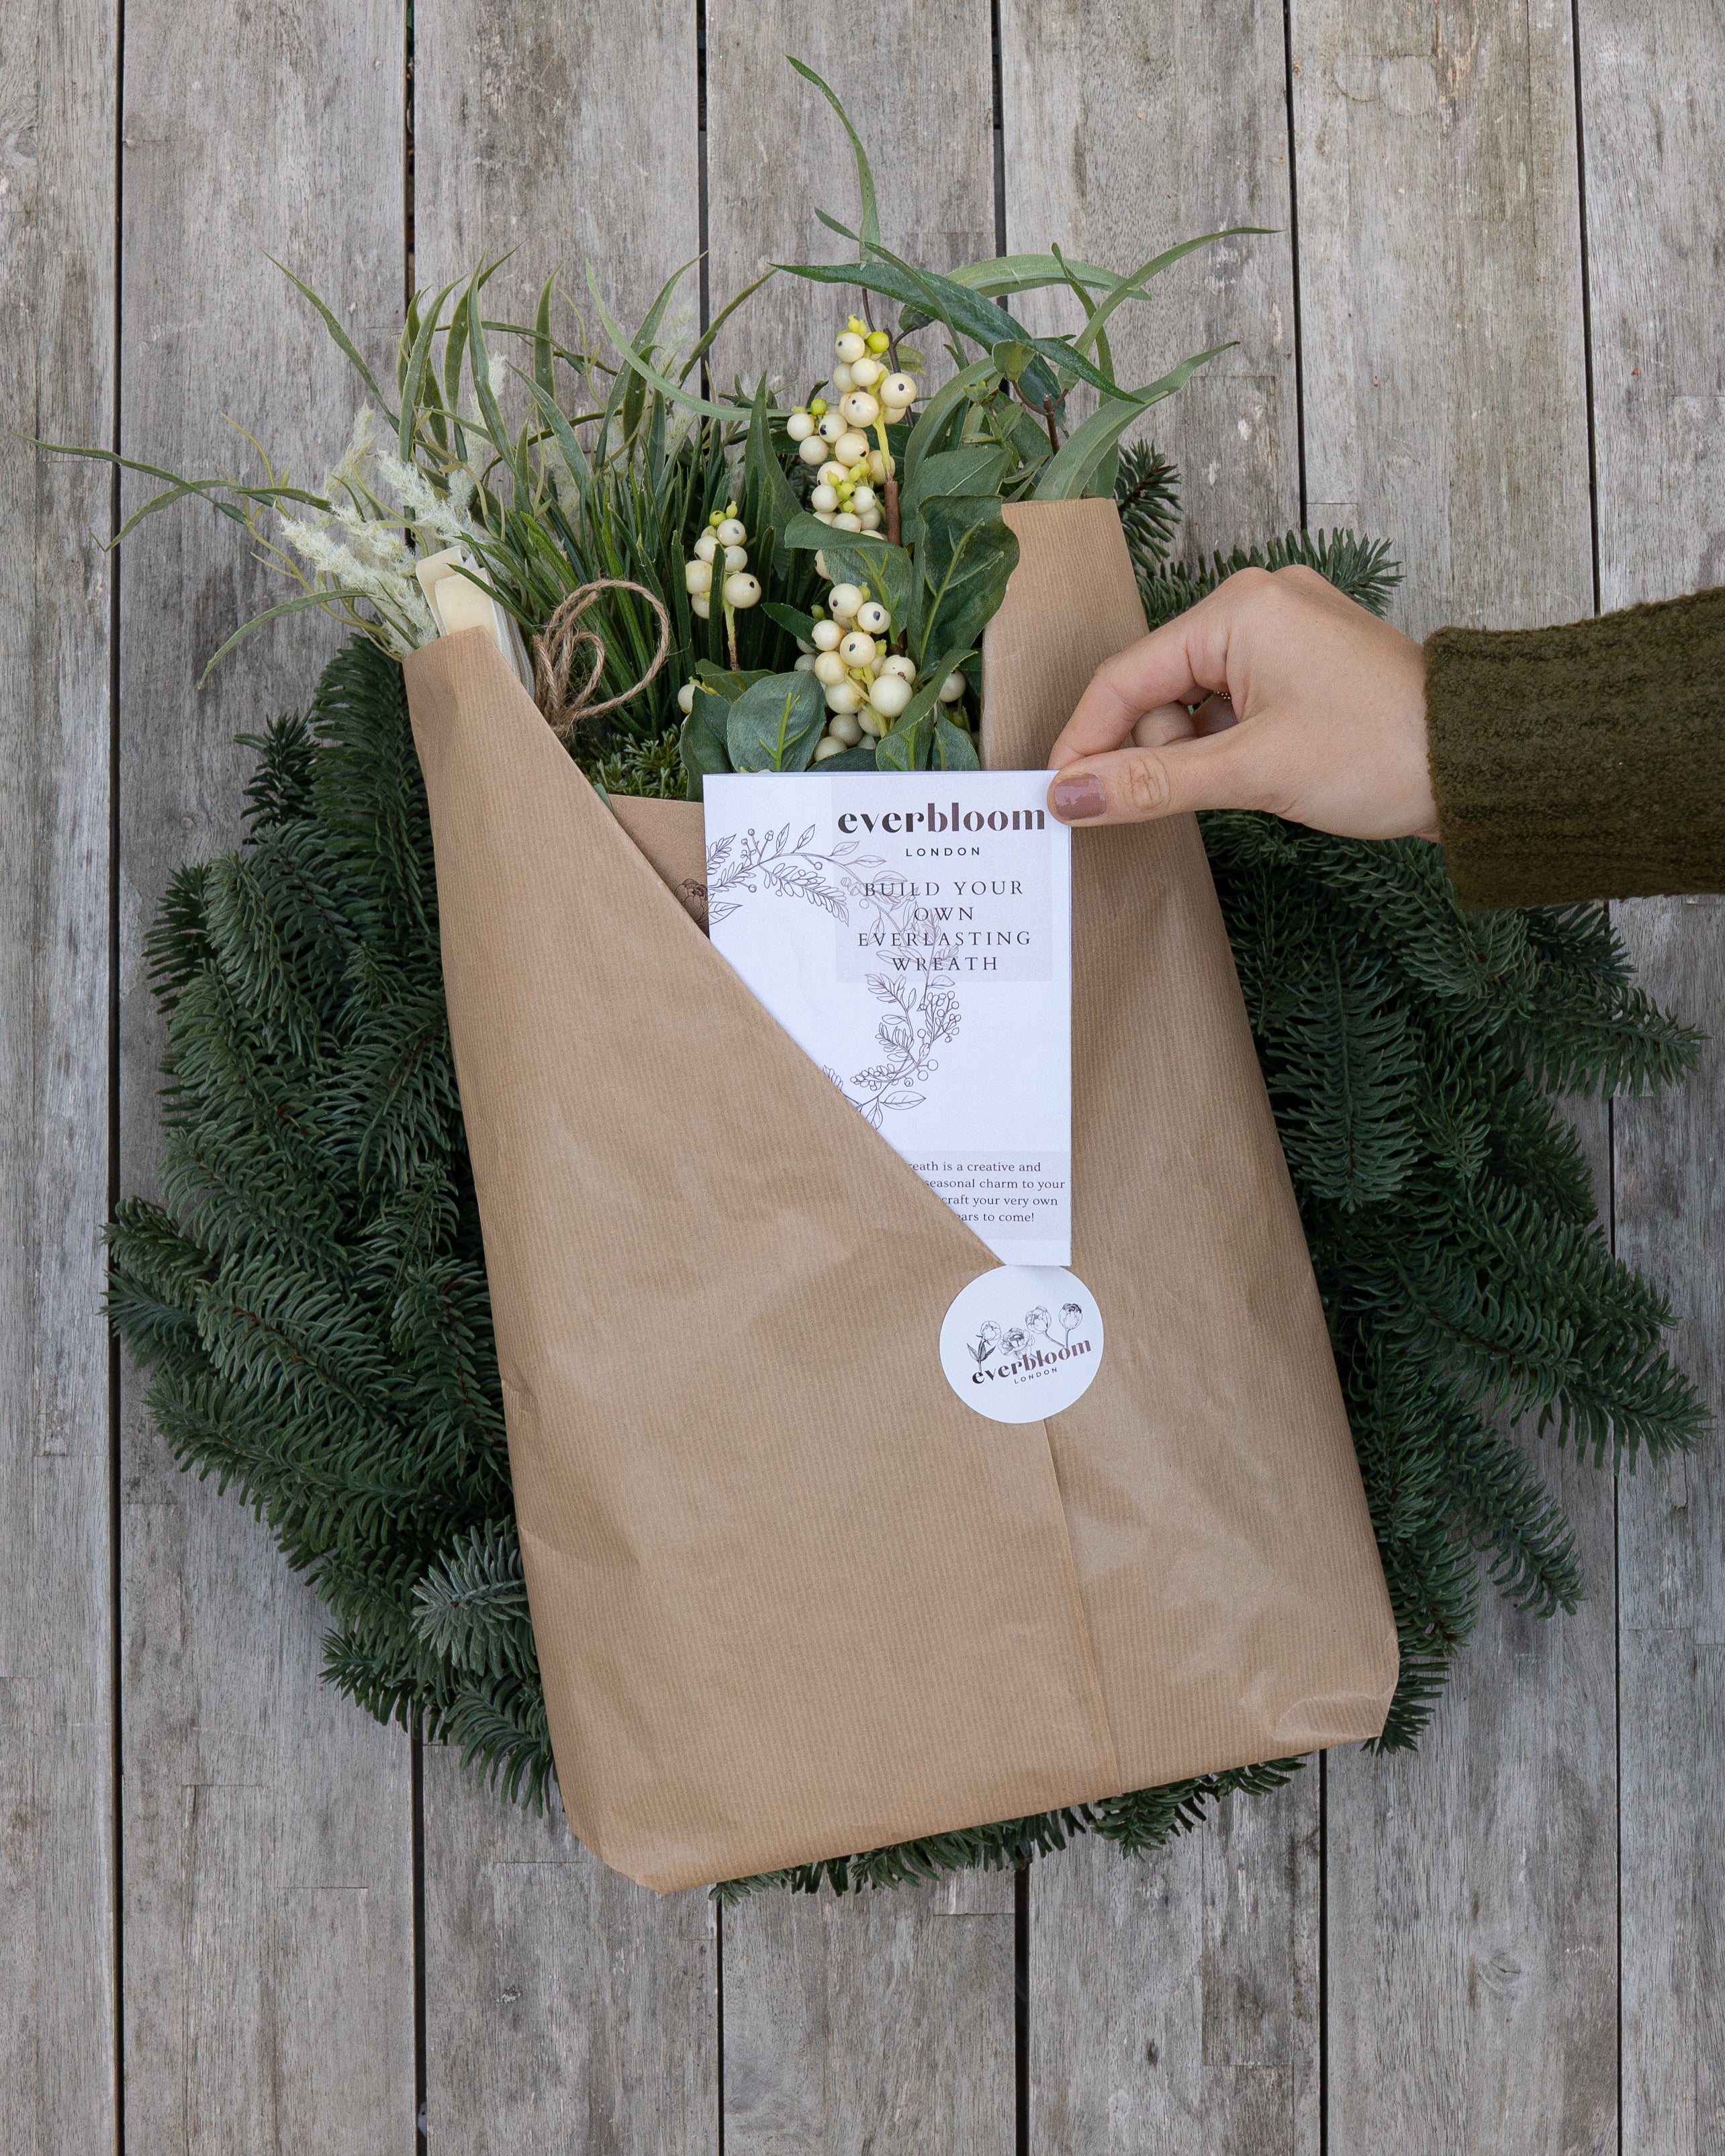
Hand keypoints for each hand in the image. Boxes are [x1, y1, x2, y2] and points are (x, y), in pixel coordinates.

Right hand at [1046, 565, 1438, 839]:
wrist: (1481, 765)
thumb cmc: (1381, 752)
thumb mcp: (1252, 772)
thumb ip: (1151, 782)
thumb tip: (1069, 797)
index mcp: (1239, 608)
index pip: (1126, 677)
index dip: (1085, 742)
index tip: (1061, 797)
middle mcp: (1258, 604)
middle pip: (1156, 686)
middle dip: (1154, 749)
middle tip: (1184, 796)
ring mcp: (1284, 631)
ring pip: (1193, 700)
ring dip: (1195, 752)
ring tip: (1244, 782)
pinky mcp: (1304, 664)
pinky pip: (1233, 702)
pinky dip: (1226, 744)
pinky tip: (1255, 772)